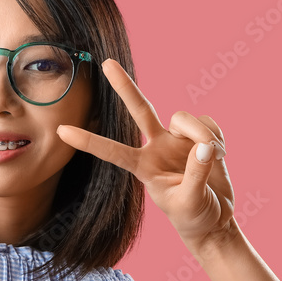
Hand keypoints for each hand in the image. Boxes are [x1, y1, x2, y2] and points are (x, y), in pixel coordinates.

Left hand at [58, 59, 235, 252]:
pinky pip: (208, 124)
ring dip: (202, 135)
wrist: (215, 218)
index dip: (89, 142)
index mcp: (144, 167)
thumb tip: (205, 146)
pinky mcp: (200, 135)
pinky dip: (218, 138)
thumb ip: (196, 174)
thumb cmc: (194, 216)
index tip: (61, 131)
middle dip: (124, 86)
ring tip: (215, 158)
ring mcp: (177, 139)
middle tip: (106, 62)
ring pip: (184, 118)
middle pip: (139, 110)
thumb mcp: (191, 203)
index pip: (113, 152)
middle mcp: (156, 147)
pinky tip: (220, 156)